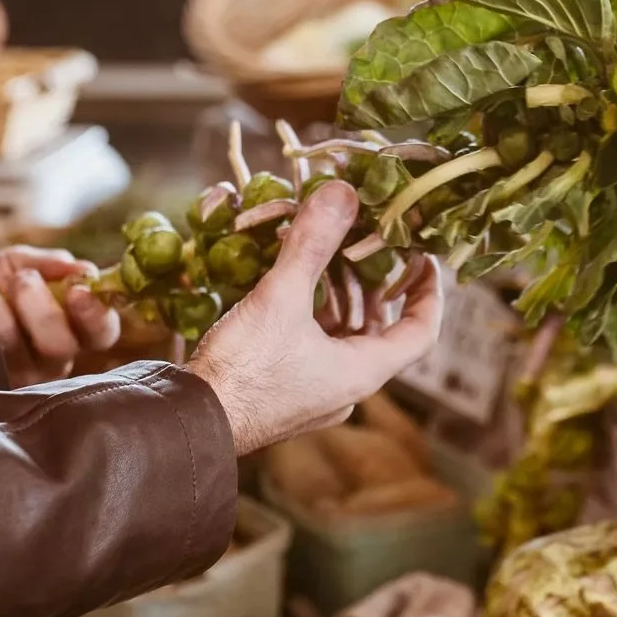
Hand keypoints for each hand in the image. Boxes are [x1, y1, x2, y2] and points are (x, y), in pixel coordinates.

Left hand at [0, 247, 119, 386]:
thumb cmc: (5, 277)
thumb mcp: (29, 262)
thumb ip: (54, 265)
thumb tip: (83, 271)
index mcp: (78, 329)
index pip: (102, 333)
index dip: (95, 316)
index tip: (78, 291)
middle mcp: (56, 358)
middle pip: (61, 347)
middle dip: (42, 310)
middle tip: (24, 279)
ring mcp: (22, 372)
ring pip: (19, 351)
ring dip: (2, 311)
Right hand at [189, 183, 442, 457]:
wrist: (188, 422)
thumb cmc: (243, 370)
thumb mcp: (280, 299)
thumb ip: (312, 244)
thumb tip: (341, 194)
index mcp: (361, 372)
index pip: (421, 332)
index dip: (429, 291)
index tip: (425, 257)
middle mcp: (345, 389)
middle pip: (379, 330)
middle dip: (373, 284)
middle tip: (368, 243)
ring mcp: (314, 394)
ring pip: (343, 337)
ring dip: (339, 296)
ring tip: (327, 254)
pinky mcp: (283, 392)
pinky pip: (313, 347)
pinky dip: (311, 314)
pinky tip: (290, 284)